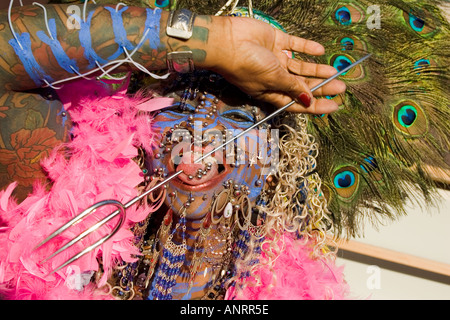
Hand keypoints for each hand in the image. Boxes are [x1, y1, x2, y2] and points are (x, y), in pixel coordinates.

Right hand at [205, 16, 345, 113]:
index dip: (315, 106)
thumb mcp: (273, 79)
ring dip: (317, 70)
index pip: (297, 102)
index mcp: (270, 92)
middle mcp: (274, 78)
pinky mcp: (275, 41)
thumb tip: (308, 100)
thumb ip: (292, 87)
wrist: (227, 41)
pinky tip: (320, 51)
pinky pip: (294, 45)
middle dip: (321, 87)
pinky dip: (307, 48)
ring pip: (300, 67)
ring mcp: (274, 59)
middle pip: (301, 85)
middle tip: (341, 88)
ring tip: (335, 72)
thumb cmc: (245, 65)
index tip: (333, 107)